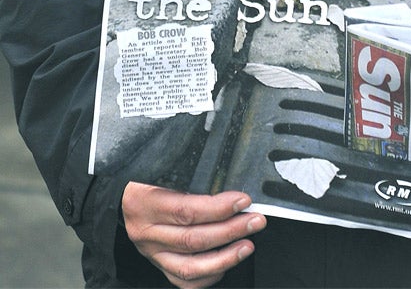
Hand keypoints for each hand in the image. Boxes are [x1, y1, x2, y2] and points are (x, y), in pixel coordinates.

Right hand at [121, 181, 265, 288]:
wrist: (118, 200)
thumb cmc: (143, 180)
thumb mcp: (159, 169)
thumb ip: (189, 175)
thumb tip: (227, 178)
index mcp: (147, 204)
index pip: (187, 210)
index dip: (218, 207)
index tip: (243, 200)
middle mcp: (148, 233)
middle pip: (194, 239)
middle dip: (231, 231)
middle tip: (255, 221)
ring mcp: (152, 254)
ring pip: (191, 266)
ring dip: (225, 258)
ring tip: (248, 245)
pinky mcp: (157, 265)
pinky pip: (184, 280)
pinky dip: (209, 276)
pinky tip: (227, 263)